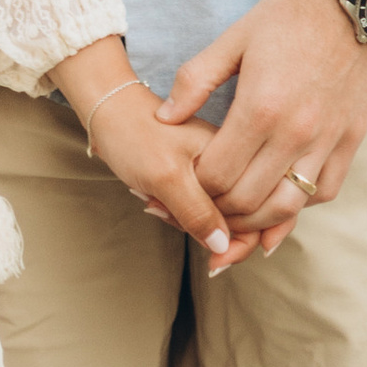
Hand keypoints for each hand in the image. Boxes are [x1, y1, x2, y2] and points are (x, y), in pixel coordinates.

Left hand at [70, 80, 249, 274]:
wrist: (112, 108)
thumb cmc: (135, 134)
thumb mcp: (164, 176)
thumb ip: (195, 210)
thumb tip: (222, 247)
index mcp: (237, 142)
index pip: (254, 205)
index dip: (235, 240)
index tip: (210, 258)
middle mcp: (242, 150)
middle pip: (253, 211)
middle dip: (219, 235)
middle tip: (171, 220)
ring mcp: (232, 158)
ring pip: (239, 211)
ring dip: (207, 226)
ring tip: (163, 211)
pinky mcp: (218, 166)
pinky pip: (223, 203)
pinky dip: (201, 216)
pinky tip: (168, 209)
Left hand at [160, 0, 366, 235]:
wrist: (350, 0)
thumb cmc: (287, 15)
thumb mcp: (234, 39)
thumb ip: (195, 80)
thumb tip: (165, 117)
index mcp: (260, 107)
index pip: (217, 175)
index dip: (195, 189)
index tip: (186, 184)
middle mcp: (295, 132)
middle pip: (248, 200)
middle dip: (220, 212)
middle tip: (205, 207)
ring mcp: (327, 139)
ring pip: (288, 207)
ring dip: (258, 221)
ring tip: (237, 216)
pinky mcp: (351, 139)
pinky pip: (325, 192)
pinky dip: (301, 205)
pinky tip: (280, 199)